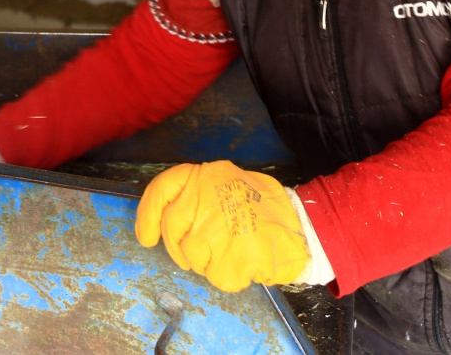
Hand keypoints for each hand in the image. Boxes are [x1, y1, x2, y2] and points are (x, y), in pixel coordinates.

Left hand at [135, 161, 309, 291]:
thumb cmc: (265, 209)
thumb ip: (199, 195)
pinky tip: (246, 262)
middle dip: (179, 247)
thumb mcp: (229, 184)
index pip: (162, 188)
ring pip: (192, 256)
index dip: (147, 215)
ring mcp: (219, 228)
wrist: (304, 228)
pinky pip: (215, 275)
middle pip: (172, 228)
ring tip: (233, 250)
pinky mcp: (232, 257)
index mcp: (207, 175)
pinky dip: (228, 276)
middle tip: (199, 252)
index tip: (146, 236)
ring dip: (208, 262)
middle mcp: (208, 197)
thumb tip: (167, 217)